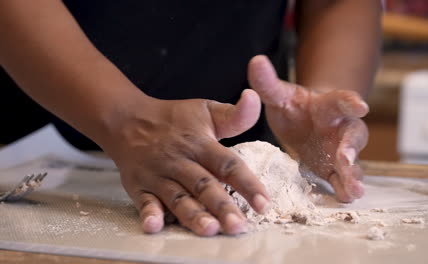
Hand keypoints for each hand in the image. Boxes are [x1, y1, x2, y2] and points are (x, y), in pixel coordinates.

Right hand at [101, 90, 269, 235]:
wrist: (126, 119)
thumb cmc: (173, 119)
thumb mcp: (205, 110)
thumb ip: (235, 114)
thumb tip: (255, 97)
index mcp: (200, 143)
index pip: (228, 164)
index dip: (247, 184)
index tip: (264, 202)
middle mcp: (180, 160)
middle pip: (203, 185)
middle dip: (221, 206)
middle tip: (238, 226)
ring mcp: (158, 175)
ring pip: (177, 197)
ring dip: (193, 215)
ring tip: (209, 230)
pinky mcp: (139, 187)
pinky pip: (144, 201)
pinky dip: (149, 214)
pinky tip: (155, 226)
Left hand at [248, 55, 368, 202]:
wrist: (306, 123)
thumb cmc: (295, 107)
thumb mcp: (280, 95)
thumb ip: (268, 82)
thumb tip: (255, 60)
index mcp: (327, 106)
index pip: (340, 101)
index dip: (350, 102)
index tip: (359, 106)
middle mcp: (340, 128)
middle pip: (353, 135)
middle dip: (351, 148)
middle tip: (346, 159)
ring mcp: (340, 150)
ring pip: (352, 163)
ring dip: (353, 175)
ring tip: (354, 190)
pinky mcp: (334, 169)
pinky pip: (342, 179)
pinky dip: (344, 189)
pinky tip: (345, 198)